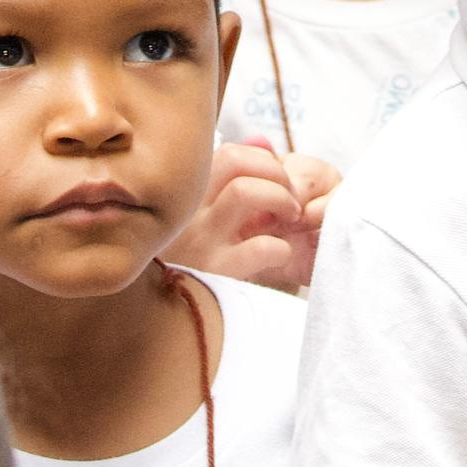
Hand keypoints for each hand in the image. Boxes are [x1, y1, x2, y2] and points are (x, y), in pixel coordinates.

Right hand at [168, 140, 335, 290]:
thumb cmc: (202, 263)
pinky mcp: (216, 276)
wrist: (173, 326)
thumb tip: (261, 140)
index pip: (228, 152)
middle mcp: (188, 214)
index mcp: (188, 198)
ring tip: (292, 219)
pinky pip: (259, 247)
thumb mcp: (212, 218)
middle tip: (291, 198)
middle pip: (233, 160)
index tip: (279, 182)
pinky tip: (280, 254)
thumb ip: (235, 177)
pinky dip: (280, 246)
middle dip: (275, 172)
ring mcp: (200, 243)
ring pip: (244, 191)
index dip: (264, 161)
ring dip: (281, 199)